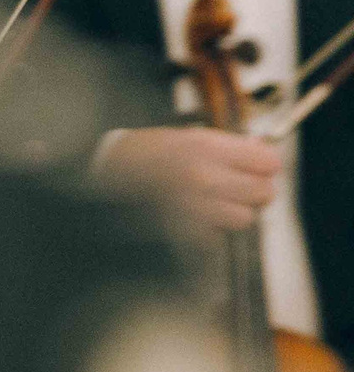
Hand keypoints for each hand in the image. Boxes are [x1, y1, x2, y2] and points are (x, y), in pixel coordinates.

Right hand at [89, 125, 281, 232]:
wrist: (103, 176)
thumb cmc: (142, 154)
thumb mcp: (185, 137)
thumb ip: (227, 146)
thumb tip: (262, 151)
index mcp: (206, 148)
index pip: (268, 163)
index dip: (263, 166)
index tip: (254, 168)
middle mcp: (205, 177)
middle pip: (263, 192)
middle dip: (253, 191)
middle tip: (235, 187)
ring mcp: (196, 207)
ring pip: (245, 218)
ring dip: (233, 212)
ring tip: (213, 203)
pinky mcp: (186, 231)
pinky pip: (218, 234)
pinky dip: (211, 228)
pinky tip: (194, 215)